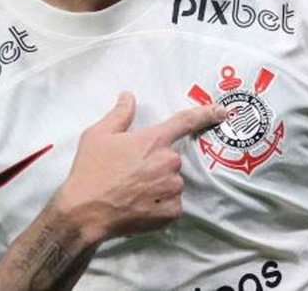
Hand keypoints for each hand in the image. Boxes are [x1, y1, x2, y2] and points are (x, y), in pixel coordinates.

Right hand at [53, 92, 226, 243]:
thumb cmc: (90, 171)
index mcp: (153, 140)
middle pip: (171, 159)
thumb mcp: (98, 135)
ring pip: (171, 182)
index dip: (205, 114)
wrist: (85, 212)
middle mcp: (168, 162)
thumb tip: (129, 96)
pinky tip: (138, 206)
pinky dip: (159, 206)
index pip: (185, 121)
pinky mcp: (171, 212)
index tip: (222, 111)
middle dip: (155, 163)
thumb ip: (119, 114)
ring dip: (158, 185)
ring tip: (131, 192)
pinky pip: (171, 205)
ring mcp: (171, 188)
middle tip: (130, 173)